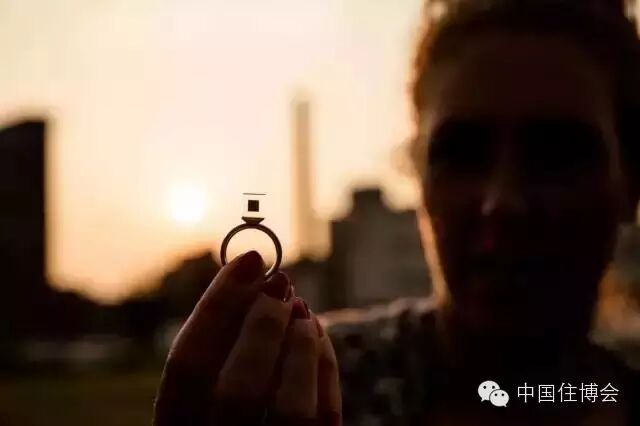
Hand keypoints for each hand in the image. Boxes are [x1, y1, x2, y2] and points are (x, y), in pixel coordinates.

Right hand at [153, 251, 341, 425]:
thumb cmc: (223, 413)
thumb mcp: (202, 392)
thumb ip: (215, 349)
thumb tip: (248, 275)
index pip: (185, 368)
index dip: (217, 307)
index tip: (249, 260)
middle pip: (237, 391)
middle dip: (262, 326)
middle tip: (280, 281)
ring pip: (290, 411)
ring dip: (299, 347)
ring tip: (301, 306)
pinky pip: (326, 418)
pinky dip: (323, 367)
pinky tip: (316, 332)